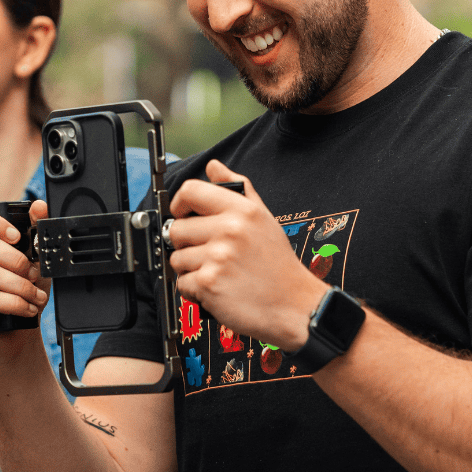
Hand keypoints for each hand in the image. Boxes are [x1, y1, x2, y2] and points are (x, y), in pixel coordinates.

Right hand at [0, 200, 50, 363]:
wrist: (15, 335)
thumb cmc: (20, 294)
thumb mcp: (33, 262)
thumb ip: (35, 233)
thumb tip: (39, 205)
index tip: (18, 236)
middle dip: (17, 260)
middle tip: (34, 273)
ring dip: (21, 286)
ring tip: (37, 296)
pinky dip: (14, 303)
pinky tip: (26, 309)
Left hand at [167, 161, 326, 350]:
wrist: (295, 306)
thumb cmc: (278, 265)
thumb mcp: (264, 218)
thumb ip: (238, 189)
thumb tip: (213, 166)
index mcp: (241, 210)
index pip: (190, 191)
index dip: (179, 205)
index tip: (183, 216)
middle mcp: (229, 229)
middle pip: (176, 229)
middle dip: (186, 245)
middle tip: (208, 255)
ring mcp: (218, 256)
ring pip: (176, 259)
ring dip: (191, 270)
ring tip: (217, 274)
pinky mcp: (209, 283)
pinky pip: (182, 283)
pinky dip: (194, 291)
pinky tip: (216, 290)